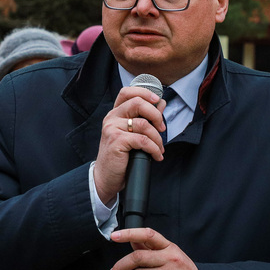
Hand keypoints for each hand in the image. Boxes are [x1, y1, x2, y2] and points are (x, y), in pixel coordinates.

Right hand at [92, 86, 166, 202]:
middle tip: (162, 128)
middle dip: (156, 115)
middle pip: (138, 103)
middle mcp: (111, 118)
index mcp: (115, 114)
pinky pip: (143, 140)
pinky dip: (154, 148)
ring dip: (157, 138)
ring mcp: (112, 129)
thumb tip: (161, 103)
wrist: (107, 177)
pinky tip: (156, 155)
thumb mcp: (133, 133)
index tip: (157, 100)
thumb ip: (145, 117)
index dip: (144, 92)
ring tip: (159, 148)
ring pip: (144, 124)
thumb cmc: (120, 156)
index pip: (127, 92)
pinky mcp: (116, 141)